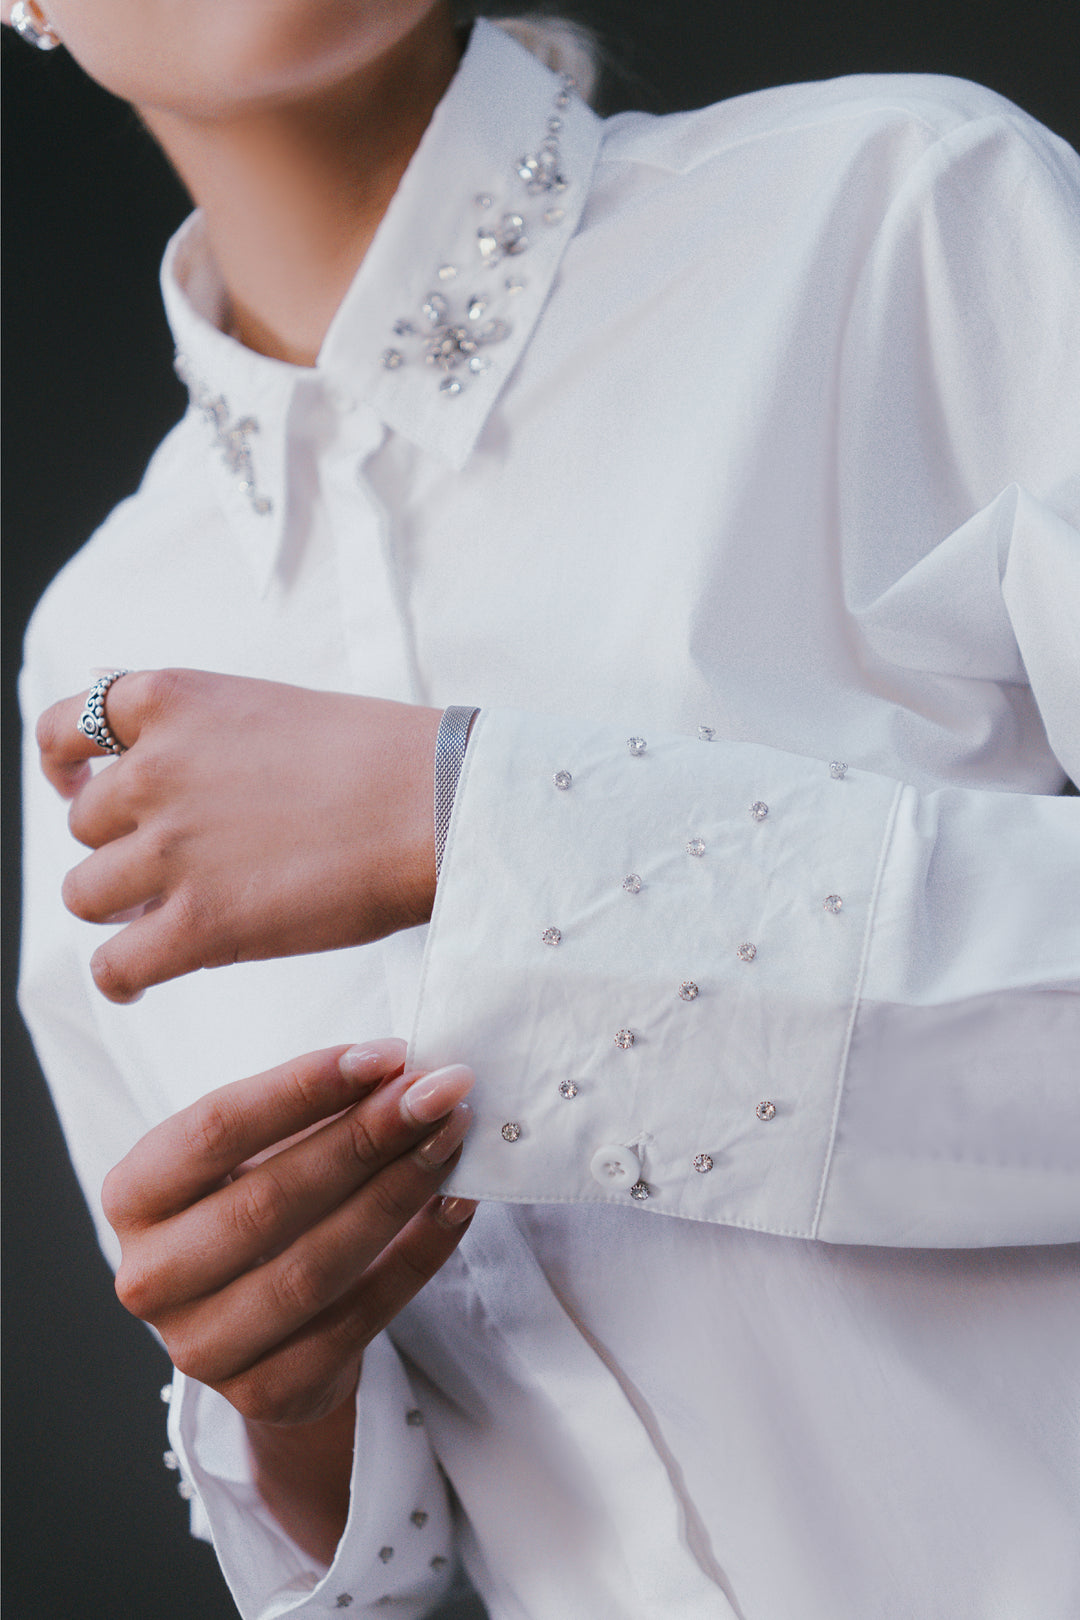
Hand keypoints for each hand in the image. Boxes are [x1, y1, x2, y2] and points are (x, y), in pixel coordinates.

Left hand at [36, 669, 442, 1001]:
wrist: (439, 804)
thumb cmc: (381, 757)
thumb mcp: (268, 707)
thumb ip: (201, 734)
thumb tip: (151, 774)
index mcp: (171, 701)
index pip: (65, 729)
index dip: (66, 768)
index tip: (81, 788)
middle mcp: (153, 769)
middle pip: (85, 827)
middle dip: (123, 846)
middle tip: (176, 867)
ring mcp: (170, 849)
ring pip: (85, 896)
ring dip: (121, 908)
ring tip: (167, 917)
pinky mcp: (198, 924)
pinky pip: (114, 967)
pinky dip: (122, 978)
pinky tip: (145, 981)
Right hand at [104, 1038, 475, 1562]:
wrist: (263, 1331)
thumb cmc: (261, 1207)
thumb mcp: (260, 1152)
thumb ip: (313, 1114)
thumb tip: (401, 1073)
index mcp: (134, 1195)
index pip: (217, 1128)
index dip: (306, 1087)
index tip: (388, 1054)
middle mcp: (151, 1276)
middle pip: (269, 1198)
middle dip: (366, 1137)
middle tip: (438, 1093)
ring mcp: (201, 1346)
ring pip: (314, 1265)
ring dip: (396, 1193)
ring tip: (452, 1139)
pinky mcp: (264, 1392)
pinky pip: (359, 1320)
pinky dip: (418, 1256)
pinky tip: (457, 1205)